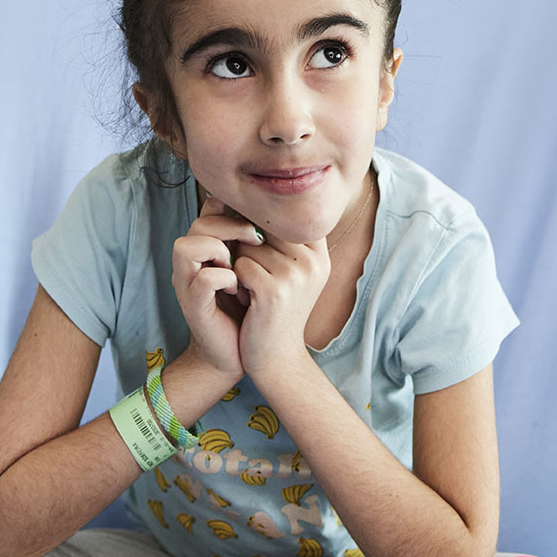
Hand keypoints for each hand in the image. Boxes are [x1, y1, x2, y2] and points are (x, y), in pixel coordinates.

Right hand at [171, 197, 263, 382]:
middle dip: (232, 226)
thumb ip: (262, 242)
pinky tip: (239, 289)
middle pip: (199, 222)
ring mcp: (189, 283)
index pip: (211, 209)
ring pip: (187, 246)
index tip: (263, 219)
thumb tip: (286, 212)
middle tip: (257, 239)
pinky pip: (203, 279)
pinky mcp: (193, 305)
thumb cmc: (257, 307)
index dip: (233, 206)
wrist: (251, 352)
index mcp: (209, 248)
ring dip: (219, 250)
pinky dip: (224, 279)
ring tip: (241, 266)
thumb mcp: (262, 268)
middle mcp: (193, 262)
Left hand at [232, 227, 330, 381]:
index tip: (254, 247)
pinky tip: (248, 300)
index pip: (284, 216)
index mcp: (320, 253)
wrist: (276, 359)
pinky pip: (240, 265)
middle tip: (255, 276)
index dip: (261, 226)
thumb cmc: (275, 310)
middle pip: (264, 226)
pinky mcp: (275, 290)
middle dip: (249, 247)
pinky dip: (236, 281)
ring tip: (254, 291)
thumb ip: (281, 237)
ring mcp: (297, 275)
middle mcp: (314, 261)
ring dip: (241, 266)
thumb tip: (249, 198)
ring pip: (248, 246)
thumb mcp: (290, 270)